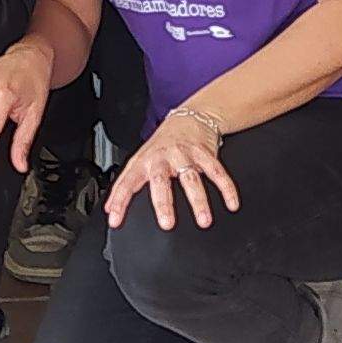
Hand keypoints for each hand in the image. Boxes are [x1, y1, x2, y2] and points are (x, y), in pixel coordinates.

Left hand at [104, 108, 240, 228]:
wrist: (188, 117)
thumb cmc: (162, 144)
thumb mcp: (140, 160)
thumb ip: (126, 185)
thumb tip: (110, 209)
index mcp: (144, 161)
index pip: (128, 182)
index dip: (120, 200)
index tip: (116, 220)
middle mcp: (163, 157)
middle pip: (161, 180)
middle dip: (164, 202)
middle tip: (167, 224)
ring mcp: (185, 155)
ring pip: (191, 178)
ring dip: (198, 201)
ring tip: (203, 220)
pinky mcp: (205, 153)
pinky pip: (217, 172)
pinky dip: (226, 188)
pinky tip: (231, 204)